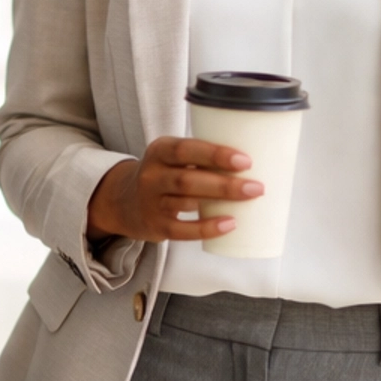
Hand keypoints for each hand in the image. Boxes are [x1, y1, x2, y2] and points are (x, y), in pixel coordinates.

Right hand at [87, 137, 262, 245]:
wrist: (124, 202)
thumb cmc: (163, 175)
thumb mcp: (172, 157)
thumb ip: (201, 156)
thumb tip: (253, 161)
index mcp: (159, 151)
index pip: (185, 149)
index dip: (215, 154)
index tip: (244, 160)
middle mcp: (152, 175)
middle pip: (188, 179)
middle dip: (225, 183)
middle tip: (256, 187)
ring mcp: (151, 202)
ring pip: (186, 202)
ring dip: (220, 202)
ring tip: (248, 201)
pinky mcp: (156, 226)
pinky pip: (182, 230)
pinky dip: (207, 228)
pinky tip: (228, 225)